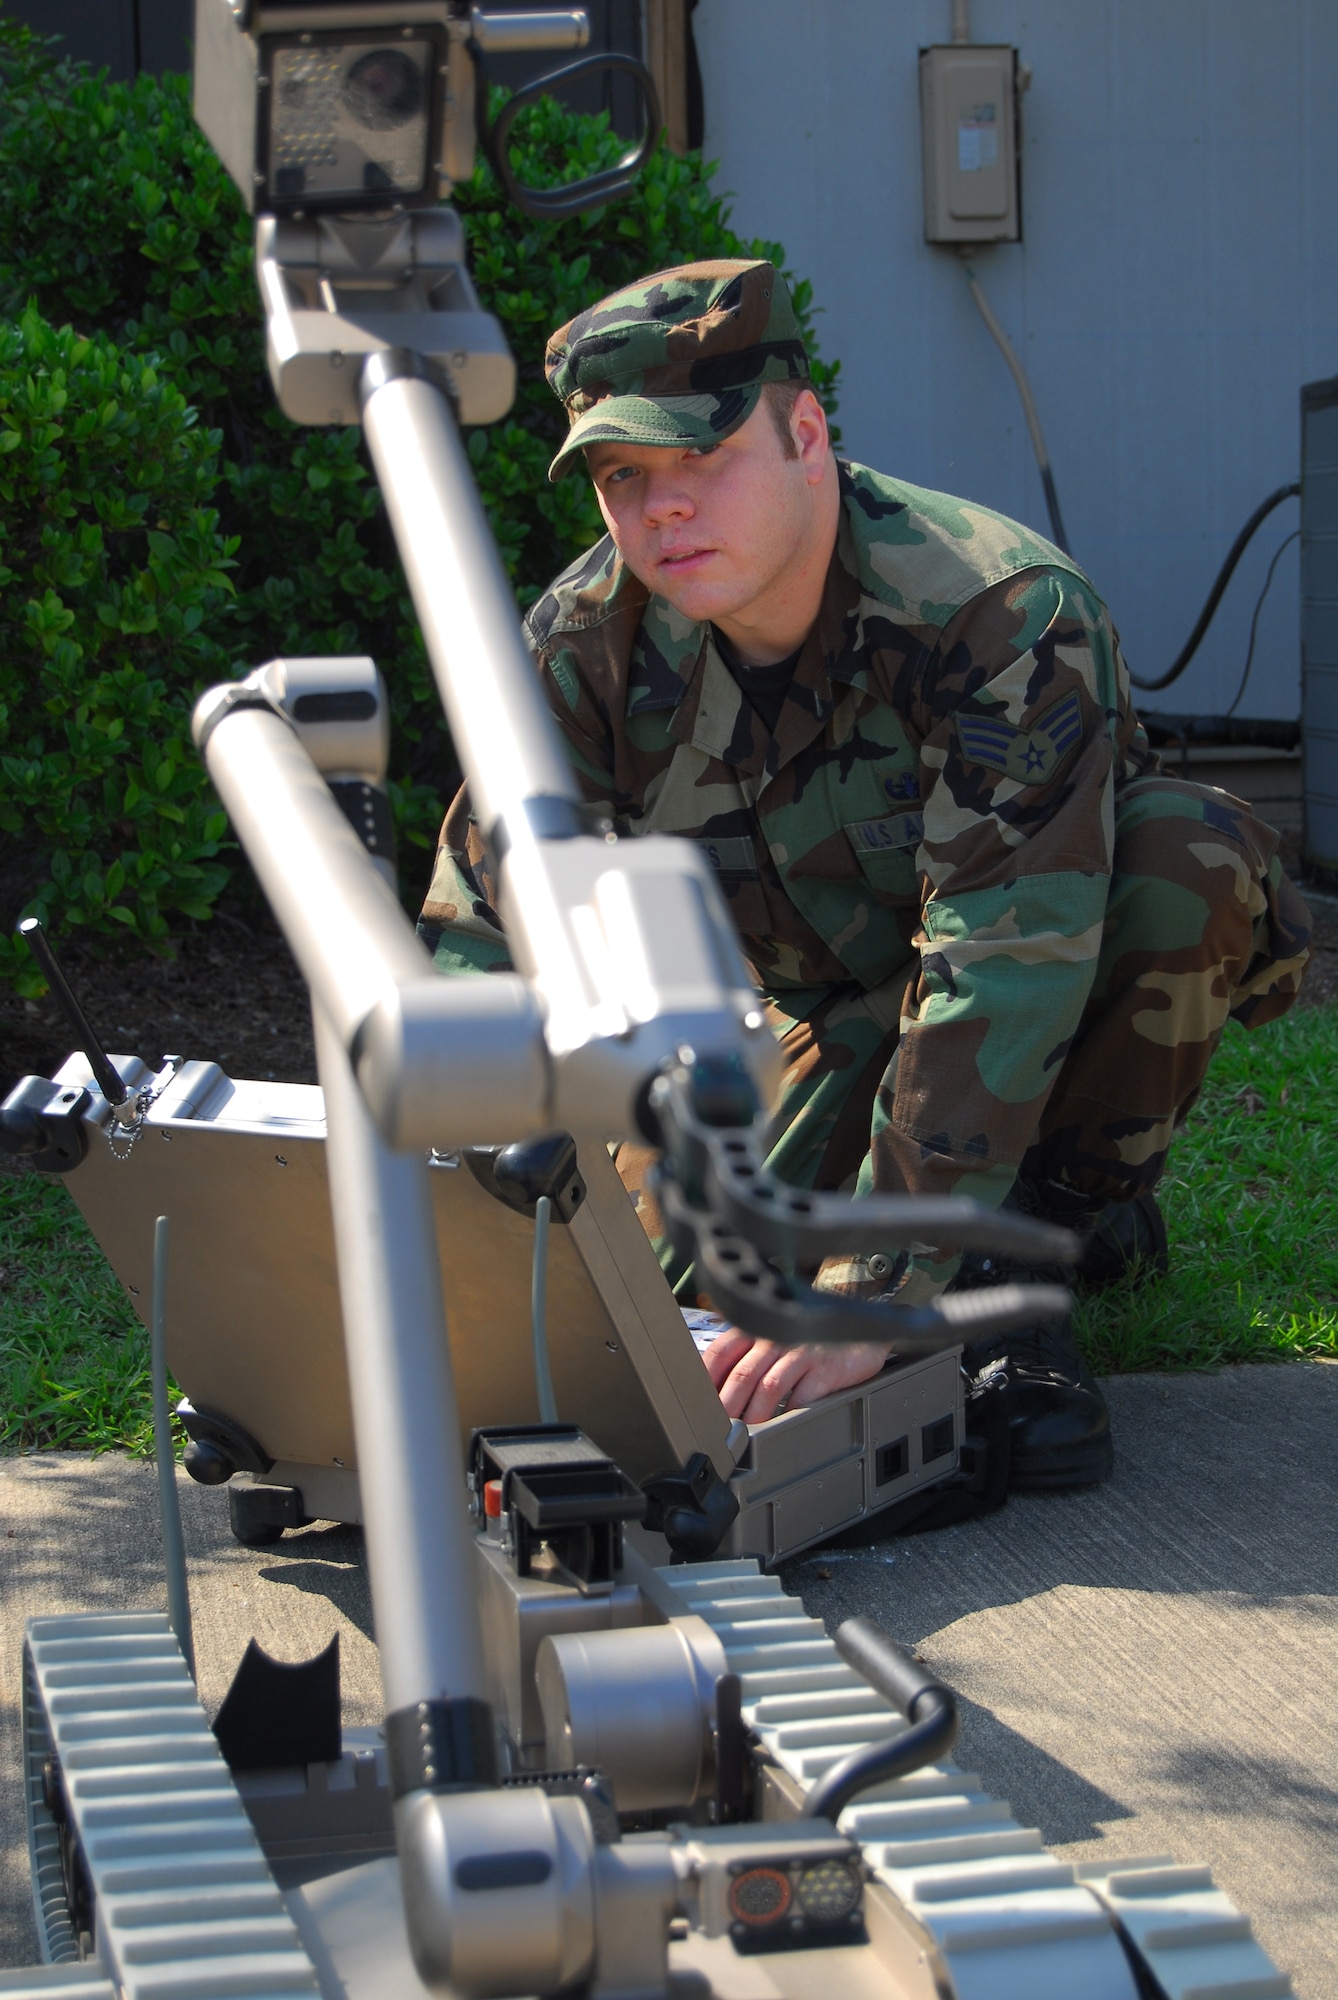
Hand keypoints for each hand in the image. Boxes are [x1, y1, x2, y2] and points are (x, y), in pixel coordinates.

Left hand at [702, 1329, 890, 1422]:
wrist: (854, 1334)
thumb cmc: (806, 1344)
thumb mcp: (771, 1343)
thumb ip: (743, 1361)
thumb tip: (712, 1393)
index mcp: (755, 1330)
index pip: (720, 1353)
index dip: (705, 1380)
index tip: (697, 1406)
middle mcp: (775, 1338)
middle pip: (741, 1374)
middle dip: (727, 1407)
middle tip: (719, 1432)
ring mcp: (800, 1352)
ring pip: (768, 1387)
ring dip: (755, 1416)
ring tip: (747, 1436)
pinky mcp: (824, 1368)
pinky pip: (802, 1396)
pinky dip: (789, 1414)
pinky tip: (782, 1427)